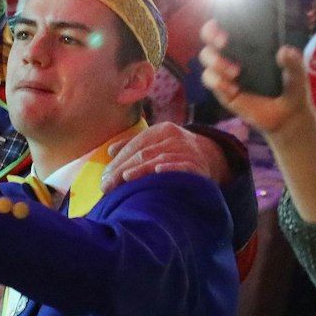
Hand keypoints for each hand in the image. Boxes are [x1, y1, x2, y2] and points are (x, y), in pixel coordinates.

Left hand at [99, 122, 229, 189]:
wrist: (211, 157)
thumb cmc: (175, 151)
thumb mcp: (158, 143)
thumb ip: (134, 145)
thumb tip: (110, 151)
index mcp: (162, 130)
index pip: (136, 145)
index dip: (118, 160)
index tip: (104, 177)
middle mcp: (174, 137)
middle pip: (143, 153)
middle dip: (122, 170)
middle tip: (107, 186)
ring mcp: (187, 150)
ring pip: (159, 159)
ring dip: (140, 170)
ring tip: (124, 179)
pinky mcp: (197, 164)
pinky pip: (182, 165)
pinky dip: (170, 168)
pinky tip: (157, 172)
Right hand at [198, 20, 315, 138]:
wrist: (288, 116)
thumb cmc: (291, 87)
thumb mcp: (297, 74)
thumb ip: (294, 63)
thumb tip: (285, 51)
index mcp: (248, 44)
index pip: (225, 26)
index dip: (218, 24)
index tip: (225, 28)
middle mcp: (233, 55)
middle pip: (209, 38)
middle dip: (211, 37)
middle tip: (224, 43)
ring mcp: (225, 73)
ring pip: (206, 59)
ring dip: (216, 63)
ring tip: (236, 72)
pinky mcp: (223, 91)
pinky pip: (211, 81)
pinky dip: (218, 82)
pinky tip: (233, 89)